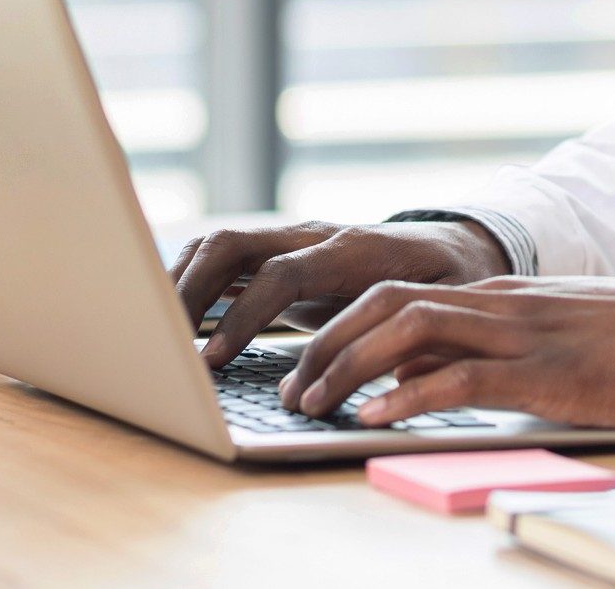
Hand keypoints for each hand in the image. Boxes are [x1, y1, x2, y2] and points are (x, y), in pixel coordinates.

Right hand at [168, 220, 511, 365]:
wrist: (458, 245)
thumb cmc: (453, 283)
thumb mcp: (443, 307)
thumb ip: (405, 335)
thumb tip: (374, 377)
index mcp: (354, 251)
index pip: (282, 273)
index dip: (243, 316)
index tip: (212, 361)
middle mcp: (316, 237)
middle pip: (235, 243)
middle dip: (190, 290)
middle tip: (163, 346)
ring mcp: (295, 240)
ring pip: (222, 244)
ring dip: (181, 283)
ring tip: (156, 336)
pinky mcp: (283, 254)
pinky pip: (227, 258)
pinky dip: (192, 281)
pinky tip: (174, 321)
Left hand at [278, 277, 614, 427]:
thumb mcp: (564, 339)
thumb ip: (499, 350)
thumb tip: (428, 379)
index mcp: (506, 295)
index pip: (401, 292)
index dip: (342, 323)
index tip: (307, 361)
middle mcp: (504, 304)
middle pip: (386, 301)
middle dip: (325, 341)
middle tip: (290, 385)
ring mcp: (523, 334)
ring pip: (407, 328)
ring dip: (347, 365)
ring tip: (311, 403)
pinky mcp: (546, 373)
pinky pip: (457, 376)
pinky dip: (402, 397)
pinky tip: (371, 418)